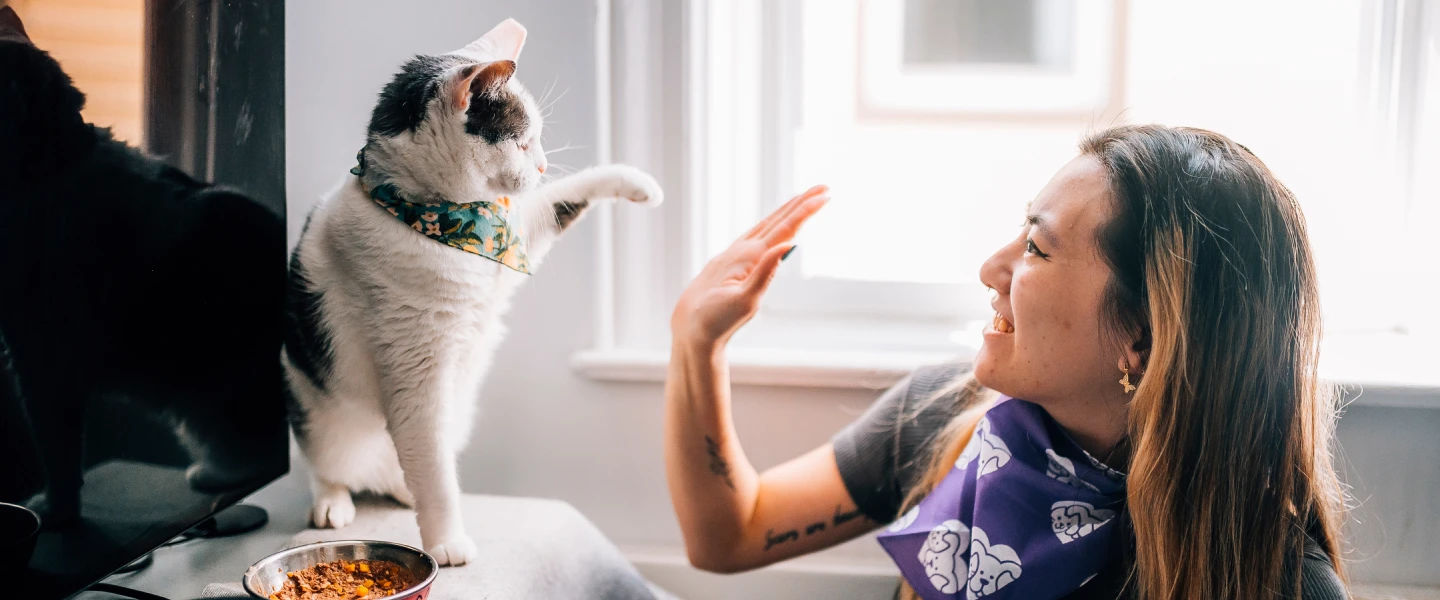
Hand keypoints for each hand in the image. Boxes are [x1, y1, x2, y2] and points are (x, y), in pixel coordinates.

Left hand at [671, 185, 828, 347]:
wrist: (688, 328)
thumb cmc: (714, 319)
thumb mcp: (745, 302)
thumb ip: (766, 273)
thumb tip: (787, 246)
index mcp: (748, 257)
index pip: (784, 229)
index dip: (805, 211)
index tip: (824, 196)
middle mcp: (741, 250)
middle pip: (776, 220)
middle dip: (800, 203)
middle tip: (823, 187)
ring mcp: (733, 254)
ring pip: (765, 225)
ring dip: (786, 211)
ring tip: (803, 199)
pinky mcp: (729, 262)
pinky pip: (756, 235)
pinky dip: (771, 225)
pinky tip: (773, 225)